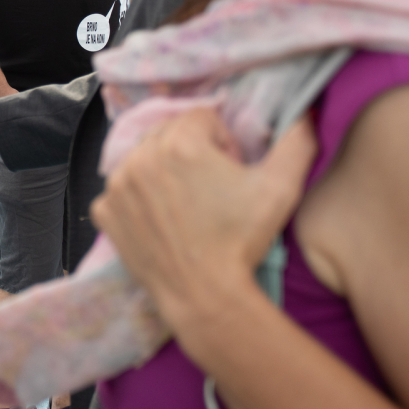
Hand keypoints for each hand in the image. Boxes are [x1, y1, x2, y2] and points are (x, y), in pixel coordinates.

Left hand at [90, 109, 316, 326]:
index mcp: (180, 142)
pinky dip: (138, 200)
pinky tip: (161, 221)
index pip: (202, 118)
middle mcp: (140, 155)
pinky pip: (121, 190)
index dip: (222, 142)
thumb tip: (304, 113)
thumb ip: (297, 141)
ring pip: (143, 159)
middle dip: (191, 152)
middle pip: (169, 133)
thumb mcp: (281, 187)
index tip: (230, 172)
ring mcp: (117, 184)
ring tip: (187, 206)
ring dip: (162, 172)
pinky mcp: (104, 210)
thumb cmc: (242, 240)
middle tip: (210, 190)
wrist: (205, 295)